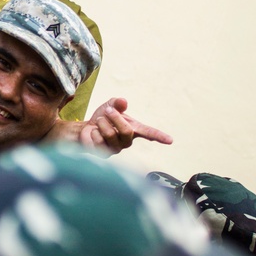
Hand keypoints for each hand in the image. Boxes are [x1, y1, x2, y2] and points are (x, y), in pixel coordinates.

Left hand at [50, 97, 172, 155]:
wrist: (85, 129)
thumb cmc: (103, 118)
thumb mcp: (110, 106)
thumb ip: (117, 103)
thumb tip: (123, 101)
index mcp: (134, 129)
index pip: (149, 133)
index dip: (159, 136)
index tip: (170, 140)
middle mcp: (127, 142)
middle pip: (127, 131)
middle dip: (115, 117)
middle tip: (107, 111)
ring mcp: (116, 149)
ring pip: (111, 134)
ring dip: (102, 123)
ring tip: (99, 122)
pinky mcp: (104, 154)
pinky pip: (99, 140)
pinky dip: (93, 132)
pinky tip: (94, 134)